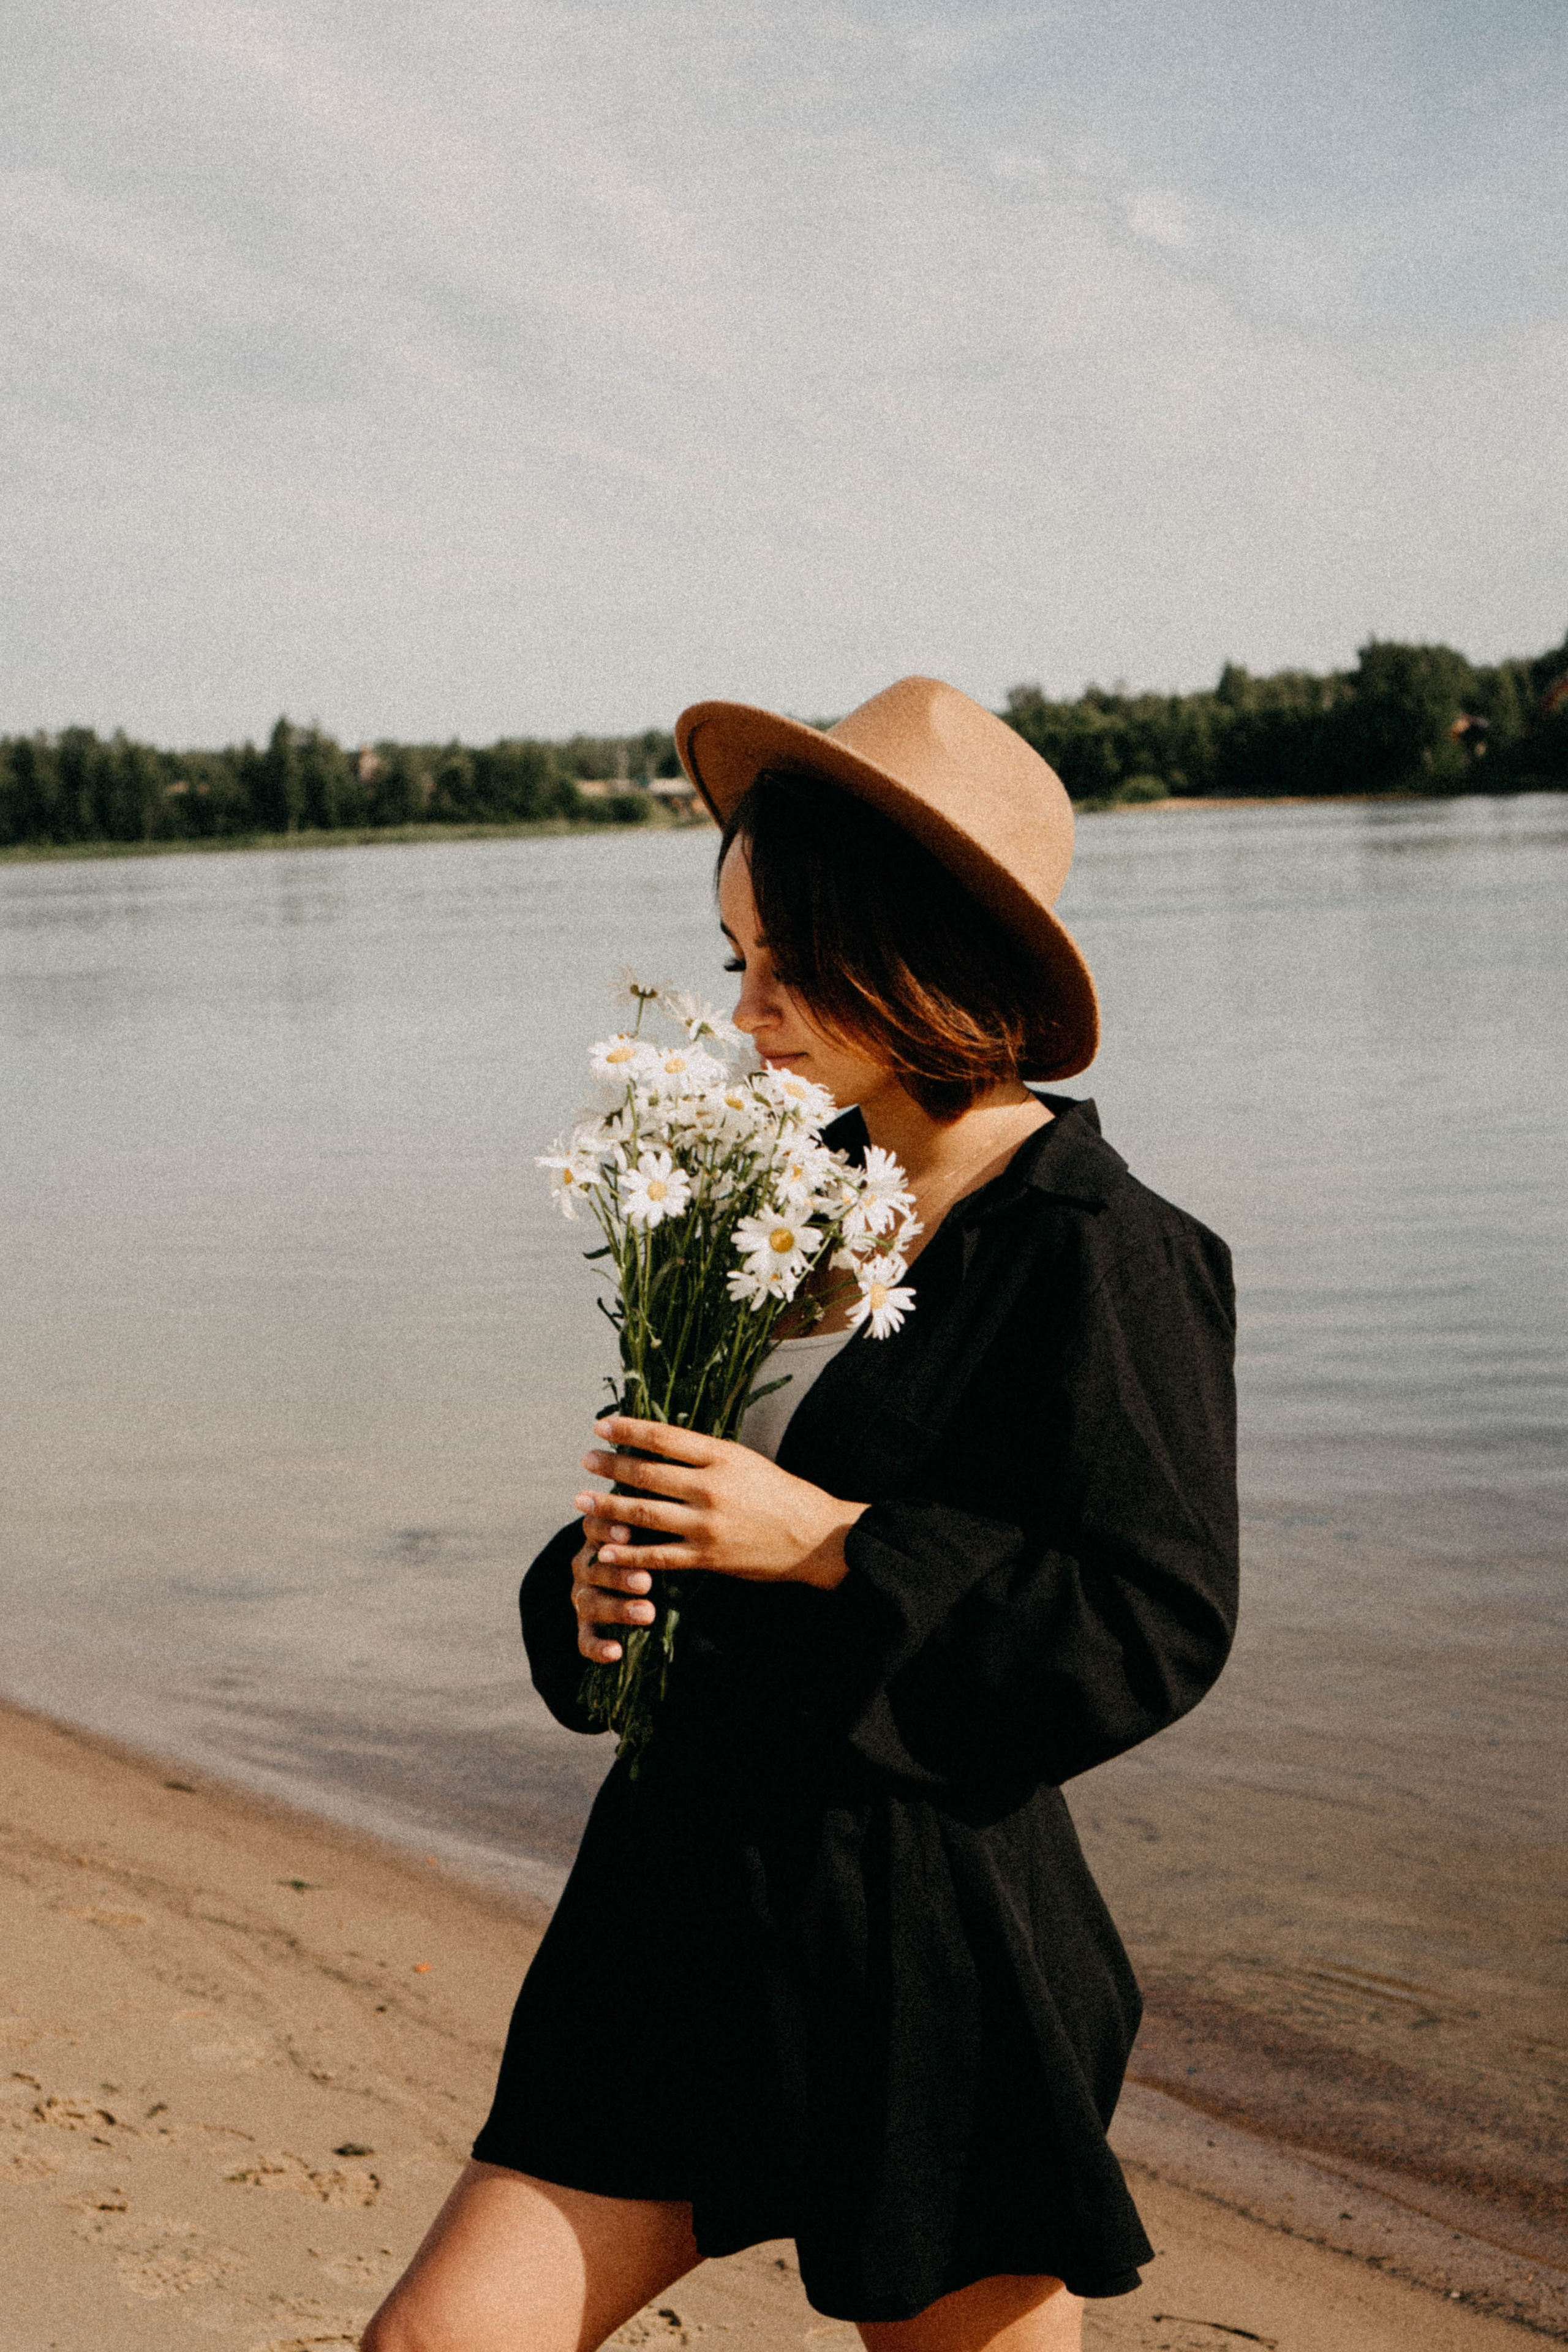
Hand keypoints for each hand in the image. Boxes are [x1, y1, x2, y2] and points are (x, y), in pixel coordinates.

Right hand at [570, 1509, 655, 1665]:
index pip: (593, 1527)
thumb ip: (656, 1518)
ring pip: (590, 1602)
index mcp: (598, 1537)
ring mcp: (584, 1596)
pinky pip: (585, 1640)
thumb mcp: (653, 1529)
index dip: (605, 1529)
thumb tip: (673, 1499)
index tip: (627, 1533)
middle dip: (619, 1574)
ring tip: (647, 1613)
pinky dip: (597, 1647)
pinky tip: (616, 1652)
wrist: (644, 1579)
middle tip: (646, 1581)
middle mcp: (586, 1565)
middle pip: (593, 1567)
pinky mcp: (587, 1626)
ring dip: (617, 1609)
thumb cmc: (655, 1545)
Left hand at [574, 1415, 867, 1591]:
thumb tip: (658, 1443)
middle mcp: (711, 1487)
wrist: (814, 1537)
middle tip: (586, 1460)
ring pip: (645, 1513)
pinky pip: (658, 1555)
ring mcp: (707, 1524)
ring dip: (608, 1506)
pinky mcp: (707, 1557)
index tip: (602, 1425)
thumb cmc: (779, 1494)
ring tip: (582, 1500)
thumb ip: (705, 1455)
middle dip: (611, 1466)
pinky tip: (605, 1548)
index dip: (629, 1430)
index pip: (664, 1437)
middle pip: (647, 1473)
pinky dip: (629, 1552)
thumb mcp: (745, 1460)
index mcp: (722, 1456)